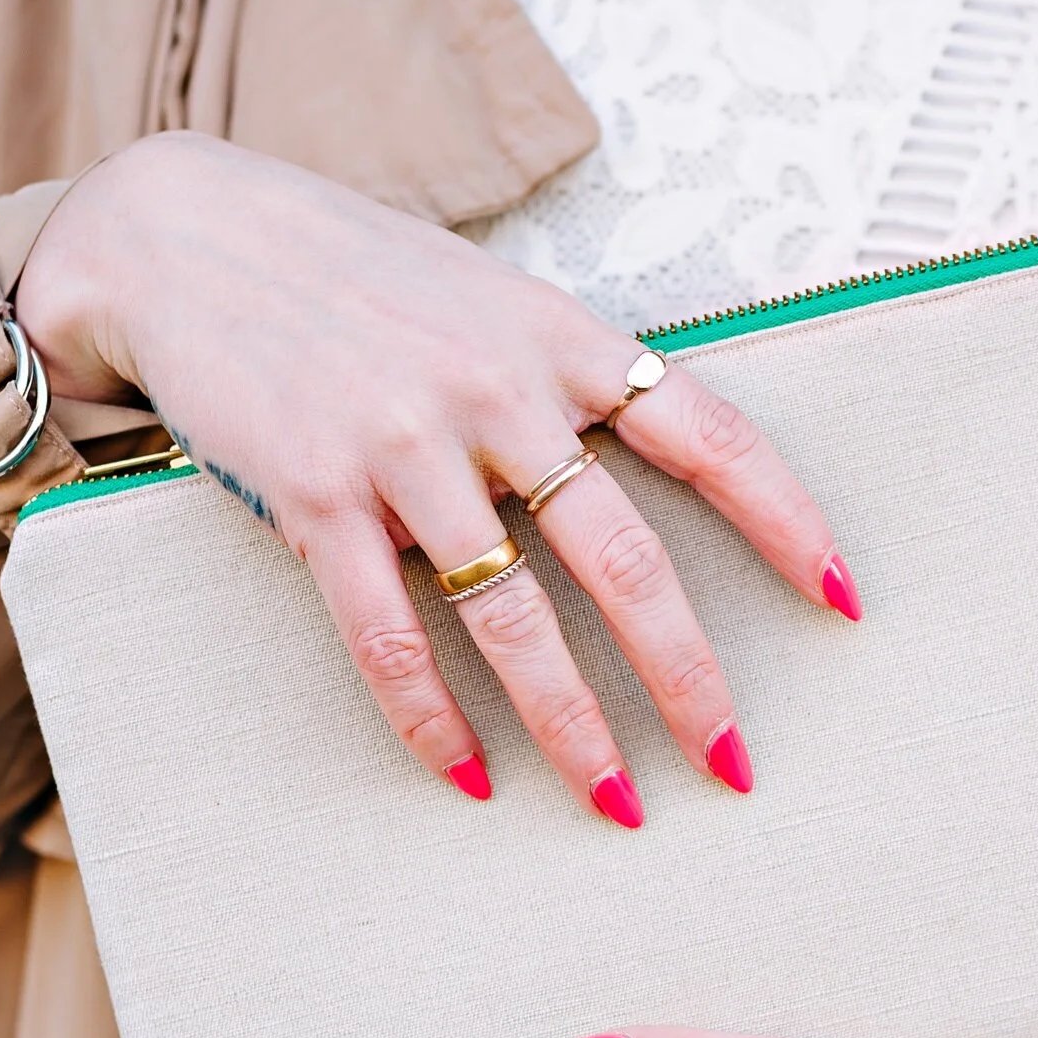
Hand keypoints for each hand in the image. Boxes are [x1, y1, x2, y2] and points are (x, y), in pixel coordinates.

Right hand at [14, 133, 858, 819]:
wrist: (190, 233)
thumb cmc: (361, 276)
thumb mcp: (494, 299)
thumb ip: (570, 382)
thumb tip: (662, 477)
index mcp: (564, 339)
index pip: (714, 437)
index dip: (790, 524)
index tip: (846, 602)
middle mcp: (498, 392)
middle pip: (627, 559)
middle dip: (689, 676)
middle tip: (733, 764)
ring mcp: (405, 446)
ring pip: (513, 617)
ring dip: (573, 726)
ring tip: (617, 803)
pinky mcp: (314, 495)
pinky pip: (388, 635)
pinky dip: (430, 718)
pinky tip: (470, 777)